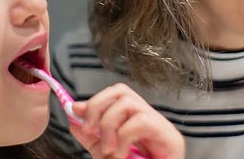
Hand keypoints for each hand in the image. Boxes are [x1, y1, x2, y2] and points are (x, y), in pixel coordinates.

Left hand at [69, 83, 184, 158]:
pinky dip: (123, 137)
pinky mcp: (169, 135)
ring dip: (109, 125)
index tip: (74, 111)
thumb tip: (74, 118)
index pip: (115, 94)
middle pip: (121, 91)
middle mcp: (148, 118)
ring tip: (108, 149)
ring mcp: (160, 125)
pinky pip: (141, 121)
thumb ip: (92, 137)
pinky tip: (121, 154)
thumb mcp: (106, 153)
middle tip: (88, 129)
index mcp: (134, 121)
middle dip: (97, 106)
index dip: (94, 100)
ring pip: (128, 103)